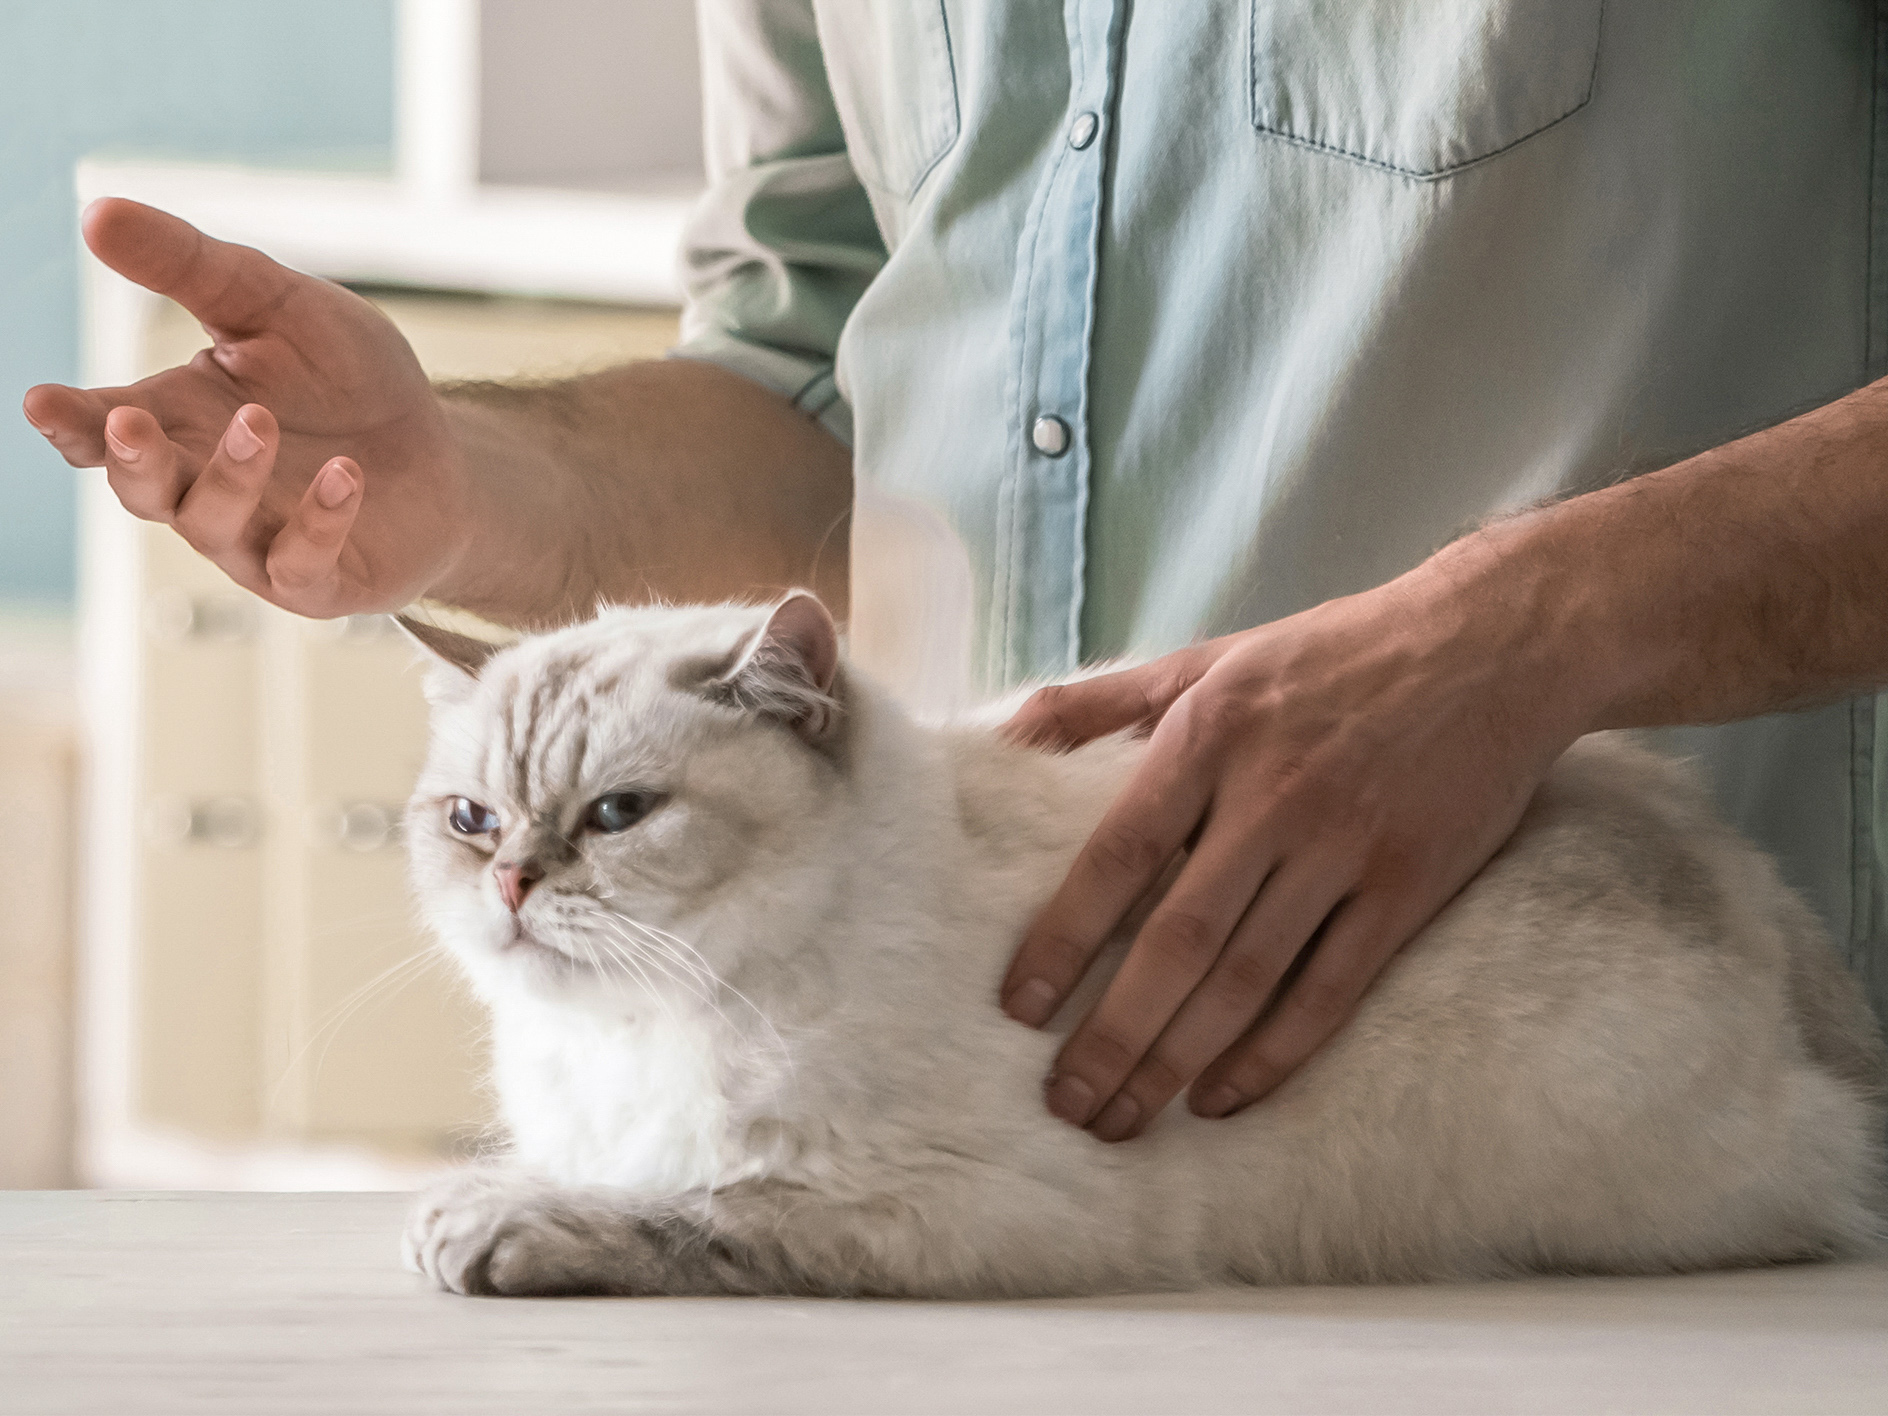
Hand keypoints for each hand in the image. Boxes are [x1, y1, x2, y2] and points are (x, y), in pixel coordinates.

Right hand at [22, 198, 467, 616]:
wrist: (442, 451)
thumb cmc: (349, 379)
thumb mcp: (277, 306)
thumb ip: (192, 267)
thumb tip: (97, 214)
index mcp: (180, 419)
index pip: (103, 427)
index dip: (69, 422)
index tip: (40, 402)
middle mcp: (203, 487)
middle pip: (142, 487)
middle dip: (132, 457)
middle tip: (130, 420)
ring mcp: (257, 541)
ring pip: (213, 523)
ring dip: (231, 474)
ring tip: (260, 420)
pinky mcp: (321, 578)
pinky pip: (302, 562)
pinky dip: (318, 521)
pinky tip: (345, 476)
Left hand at [997, 572, 1585, 1140]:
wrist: (1493, 643)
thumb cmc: (1332, 653)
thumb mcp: (1207, 658)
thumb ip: (1098, 702)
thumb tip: (999, 737)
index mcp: (1211, 737)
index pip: (1117, 856)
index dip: (1063, 938)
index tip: (1017, 1007)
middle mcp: (1273, 798)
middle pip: (1177, 939)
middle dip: (1113, 1033)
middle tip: (1066, 1102)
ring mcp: (1345, 849)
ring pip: (1247, 978)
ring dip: (1178, 1060)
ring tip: (1124, 1120)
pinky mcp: (1408, 889)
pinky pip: (1331, 990)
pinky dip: (1274, 1054)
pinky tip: (1220, 1098)